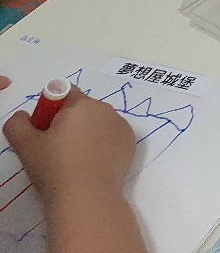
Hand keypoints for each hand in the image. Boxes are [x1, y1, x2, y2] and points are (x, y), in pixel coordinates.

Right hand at [3, 86, 136, 200]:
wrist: (86, 197)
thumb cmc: (55, 167)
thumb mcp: (24, 144)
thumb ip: (17, 123)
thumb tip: (23, 116)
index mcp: (82, 104)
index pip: (64, 94)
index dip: (50, 111)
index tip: (45, 133)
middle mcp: (107, 109)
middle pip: (81, 109)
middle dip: (68, 124)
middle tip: (55, 150)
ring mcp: (122, 127)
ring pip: (97, 123)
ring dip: (85, 134)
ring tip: (73, 161)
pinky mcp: (130, 144)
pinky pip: (111, 137)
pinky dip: (101, 146)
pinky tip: (91, 165)